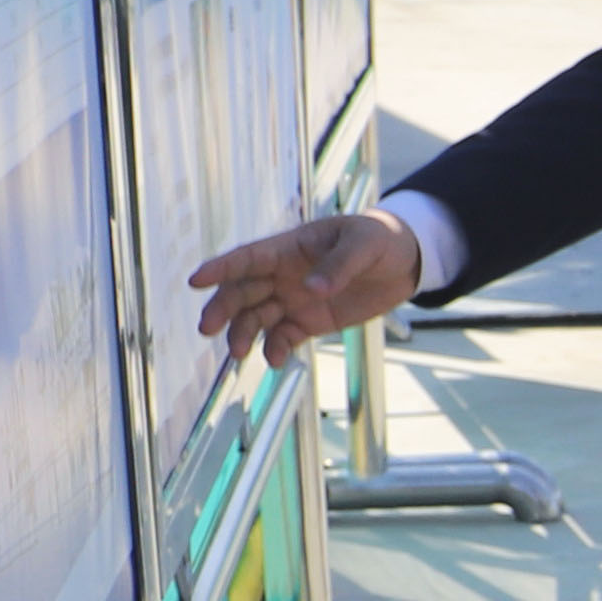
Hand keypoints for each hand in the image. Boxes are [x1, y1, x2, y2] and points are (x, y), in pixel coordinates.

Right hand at [187, 207, 423, 367]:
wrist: (404, 263)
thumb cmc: (380, 240)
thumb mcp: (364, 244)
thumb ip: (339, 265)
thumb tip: (312, 289)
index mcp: (290, 247)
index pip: (248, 258)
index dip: (221, 268)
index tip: (196, 280)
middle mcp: (282, 274)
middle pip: (243, 292)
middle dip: (223, 309)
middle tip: (208, 328)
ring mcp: (293, 299)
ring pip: (256, 317)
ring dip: (244, 334)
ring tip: (240, 353)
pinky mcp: (308, 322)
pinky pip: (283, 337)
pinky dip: (276, 349)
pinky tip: (275, 360)